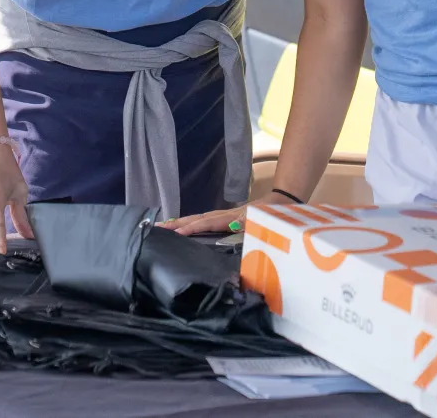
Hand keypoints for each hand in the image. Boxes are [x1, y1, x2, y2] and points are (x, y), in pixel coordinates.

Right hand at [162, 190, 293, 235]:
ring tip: (162, 227)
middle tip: (156, 227)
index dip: (192, 228)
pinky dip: (189, 223)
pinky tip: (181, 228)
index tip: (176, 234)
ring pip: (198, 218)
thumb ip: (251, 230)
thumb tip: (236, 235)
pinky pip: (203, 220)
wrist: (280, 201)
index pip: (208, 223)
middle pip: (197, 218)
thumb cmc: (272, 217)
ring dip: (180, 222)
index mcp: (233, 218)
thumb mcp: (264, 225)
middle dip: (177, 223)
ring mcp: (223, 214)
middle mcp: (225, 214)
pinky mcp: (224, 217)